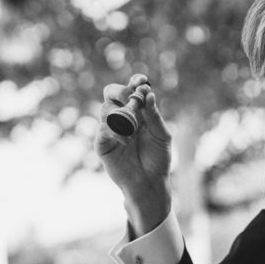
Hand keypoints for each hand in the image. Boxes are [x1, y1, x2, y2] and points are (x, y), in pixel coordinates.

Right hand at [95, 74, 172, 235]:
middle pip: (111, 92)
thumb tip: (148, 93)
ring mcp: (111, 129)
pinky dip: (115, 131)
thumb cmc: (158, 159)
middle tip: (134, 101)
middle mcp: (122, 116)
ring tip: (134, 127)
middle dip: (121, 92)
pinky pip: (103, 129)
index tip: (142, 80)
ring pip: (105, 108)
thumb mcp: (162, 135)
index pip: (131, 89)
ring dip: (121, 113)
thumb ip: (154, 115)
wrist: (149, 183)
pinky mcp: (102, 143)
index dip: (134, 81)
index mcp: (138, 111)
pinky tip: (127, 141)